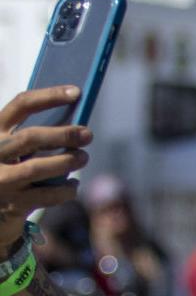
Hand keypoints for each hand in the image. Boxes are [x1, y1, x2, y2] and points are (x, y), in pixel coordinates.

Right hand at [0, 87, 91, 235]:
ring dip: (67, 162)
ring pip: (38, 168)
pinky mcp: (12, 203)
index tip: (76, 91)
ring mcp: (0, 179)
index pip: (21, 105)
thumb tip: (75, 125)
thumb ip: (32, 135)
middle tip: (87, 134)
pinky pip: (47, 195)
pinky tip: (73, 185)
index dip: (50, 95)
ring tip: (83, 157)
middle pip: (31, 137)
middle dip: (64, 134)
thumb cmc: (7, 166)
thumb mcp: (11, 145)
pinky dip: (66, 190)